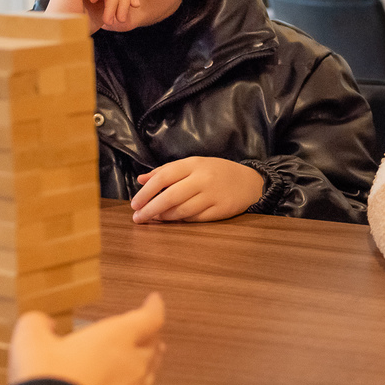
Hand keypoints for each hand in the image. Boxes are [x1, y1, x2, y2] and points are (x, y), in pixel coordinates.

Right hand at [9, 293, 164, 384]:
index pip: (149, 318)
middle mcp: (134, 366)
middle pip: (153, 347)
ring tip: (143, 360)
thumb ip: (37, 324)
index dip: (154, 307)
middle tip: (147, 332)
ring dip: (147, 364)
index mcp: (118, 339)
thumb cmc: (46, 379)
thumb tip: (44, 323)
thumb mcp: (29, 343)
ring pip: (149, 375)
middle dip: (151, 337)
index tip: (154, 300)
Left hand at [130, 157, 264, 222]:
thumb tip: (141, 179)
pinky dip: (181, 220)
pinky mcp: (221, 210)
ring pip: (181, 210)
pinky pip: (195, 218)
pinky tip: (173, 220)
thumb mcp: (194, 164)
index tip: (134, 203)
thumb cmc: (217, 172)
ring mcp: (213, 195)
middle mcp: (203, 178)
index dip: (146, 192)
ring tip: (153, 219)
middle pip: (170, 196)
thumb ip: (167, 171)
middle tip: (138, 218)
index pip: (163, 177)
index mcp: (194, 164)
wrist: (250, 182)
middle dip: (150, 209)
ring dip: (164, 217)